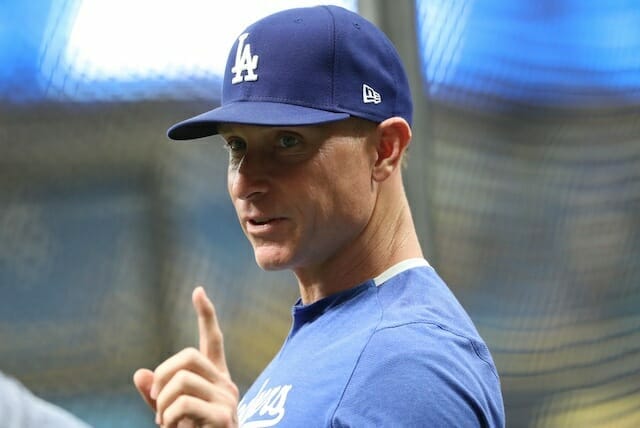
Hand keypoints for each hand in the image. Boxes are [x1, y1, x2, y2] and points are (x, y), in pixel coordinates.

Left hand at [133, 286, 239, 426]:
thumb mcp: (169, 417)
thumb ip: (156, 396)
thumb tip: (139, 374)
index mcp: (214, 380)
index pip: (213, 341)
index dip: (206, 315)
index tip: (198, 291)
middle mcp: (225, 385)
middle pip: (188, 356)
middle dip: (163, 375)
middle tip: (156, 402)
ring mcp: (228, 400)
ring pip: (182, 380)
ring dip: (162, 403)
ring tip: (166, 422)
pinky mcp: (225, 417)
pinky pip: (184, 404)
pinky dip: (169, 418)